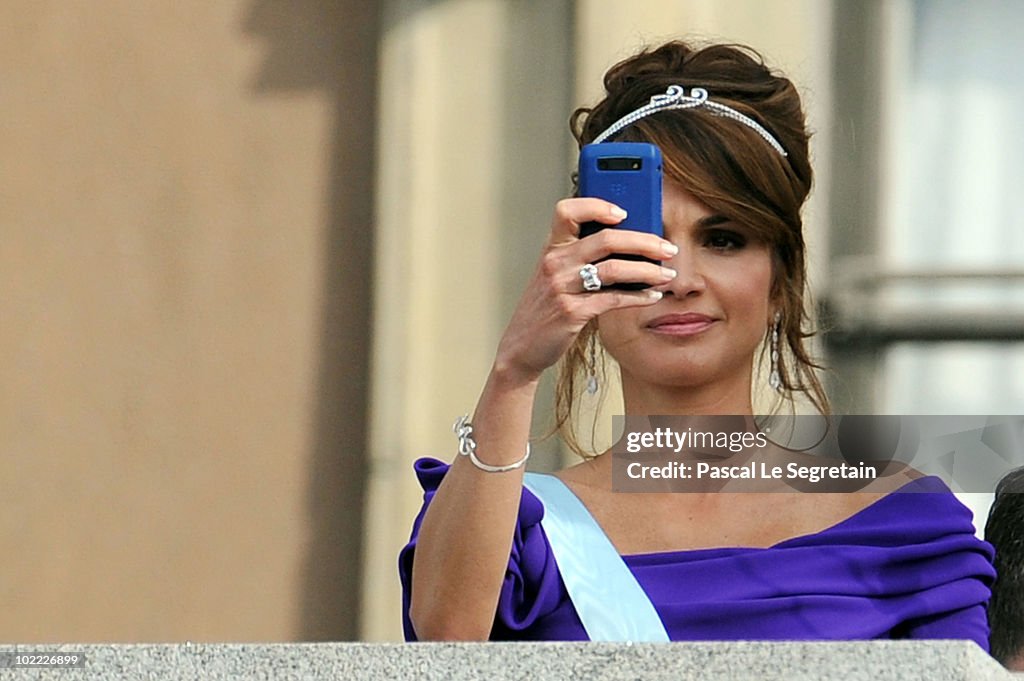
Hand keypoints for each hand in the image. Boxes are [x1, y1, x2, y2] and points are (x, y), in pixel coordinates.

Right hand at [493, 198, 678, 384]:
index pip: (567, 211)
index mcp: (551, 248)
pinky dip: (639, 297)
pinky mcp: (572, 312)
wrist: (521, 346)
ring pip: (614, 268)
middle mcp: (555, 263)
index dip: (596, 206)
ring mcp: (562, 287)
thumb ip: (580, 257)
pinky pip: (614, 299)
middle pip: (606, 239)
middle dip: (644, 242)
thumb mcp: (554, 275)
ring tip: (667, 274)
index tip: (624, 212)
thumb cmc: (543, 308)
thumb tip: (630, 246)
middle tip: (667, 248)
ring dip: (648, 271)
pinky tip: (652, 296)